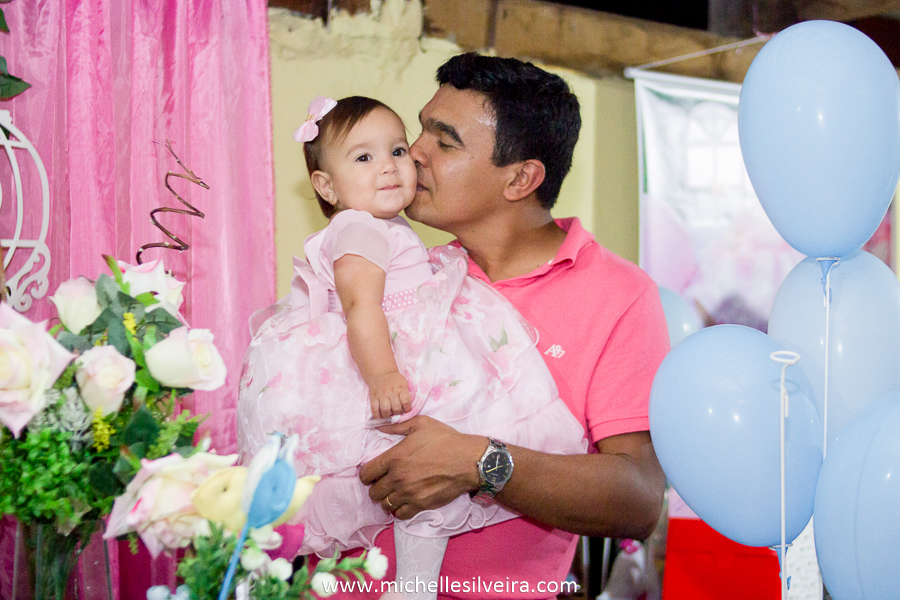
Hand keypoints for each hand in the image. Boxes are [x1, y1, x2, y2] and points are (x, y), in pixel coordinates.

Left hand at [359, 416, 486, 519]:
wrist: (468, 461)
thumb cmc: (445, 440)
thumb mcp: (421, 424)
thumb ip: (397, 426)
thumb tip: (379, 427)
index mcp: (394, 457)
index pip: (366, 473)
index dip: (366, 474)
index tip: (372, 474)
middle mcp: (398, 477)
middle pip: (374, 492)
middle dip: (376, 488)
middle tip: (384, 484)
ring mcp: (409, 493)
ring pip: (385, 505)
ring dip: (387, 500)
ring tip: (394, 494)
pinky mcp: (420, 505)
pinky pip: (400, 515)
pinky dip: (399, 510)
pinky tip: (404, 502)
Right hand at [368, 372, 411, 418]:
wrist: (381, 373)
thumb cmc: (395, 380)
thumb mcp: (404, 383)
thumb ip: (406, 394)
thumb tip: (408, 408)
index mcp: (401, 387)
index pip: (406, 401)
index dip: (407, 409)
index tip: (407, 410)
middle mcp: (391, 391)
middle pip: (396, 408)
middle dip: (398, 413)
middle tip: (398, 413)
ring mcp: (381, 394)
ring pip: (385, 410)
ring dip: (388, 416)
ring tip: (390, 416)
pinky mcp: (373, 397)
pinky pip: (374, 409)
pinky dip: (377, 416)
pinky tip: (381, 417)